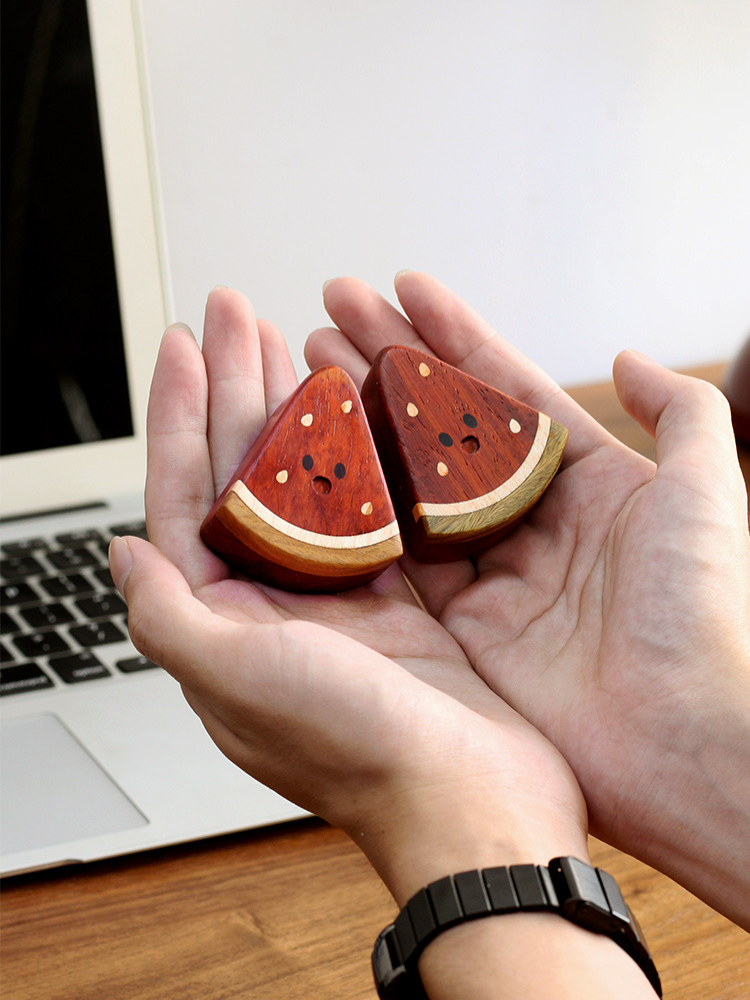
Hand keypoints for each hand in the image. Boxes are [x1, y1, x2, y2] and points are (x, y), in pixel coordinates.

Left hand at [109, 287, 589, 906]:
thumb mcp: (239, 682)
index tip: (185, 345)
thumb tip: (120, 552)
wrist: (475, 803)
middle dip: (234, 390)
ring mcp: (336, 603)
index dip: (178, 415)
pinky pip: (369, 510)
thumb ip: (168, 615)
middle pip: (242, 476)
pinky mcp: (397, 603)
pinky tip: (360, 413)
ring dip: (294, 412)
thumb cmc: (362, 752)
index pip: (184, 496)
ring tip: (291, 344)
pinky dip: (361, 457)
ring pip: (306, 482)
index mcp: (225, 621)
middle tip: (239, 314)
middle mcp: (273, 608)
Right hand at [307, 272, 749, 925]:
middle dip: (385, 361)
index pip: (501, 387)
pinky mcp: (458, 625)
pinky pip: (398, 558)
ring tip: (308, 365)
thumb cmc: (700, 612)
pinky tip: (316, 461)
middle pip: (439, 425)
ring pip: (407, 482)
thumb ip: (680, 412)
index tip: (402, 287)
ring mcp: (487, 572)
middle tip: (330, 310)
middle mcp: (526, 519)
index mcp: (581, 479)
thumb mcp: (707, 490)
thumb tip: (627, 357)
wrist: (677, 737)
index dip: (450, 333)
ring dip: (357, 422)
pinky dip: (356, 511)